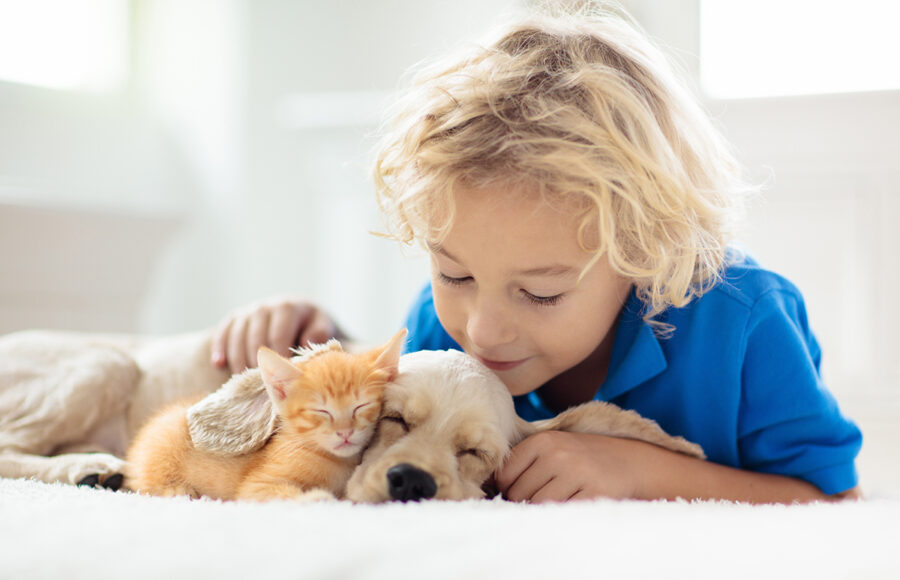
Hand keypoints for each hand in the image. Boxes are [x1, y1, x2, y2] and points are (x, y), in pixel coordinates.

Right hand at [211, 297, 343, 373]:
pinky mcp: (234, 317)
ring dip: (238, 361)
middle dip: (257, 364)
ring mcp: (247, 311)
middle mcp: (264, 307)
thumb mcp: (321, 326)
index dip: (277, 360)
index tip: (280, 379)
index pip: (277, 337)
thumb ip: (319, 334)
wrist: (298, 312)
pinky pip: (222, 332)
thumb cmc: (312, 325)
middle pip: (255, 340)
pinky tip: (218, 364)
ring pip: (237, 338)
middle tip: (261, 385)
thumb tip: (307, 344)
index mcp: (287, 308)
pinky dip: (220, 348)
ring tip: (242, 381)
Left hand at [494, 430, 662, 502]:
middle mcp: (557, 454)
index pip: (504, 475)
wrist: (631, 461)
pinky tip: (573, 503)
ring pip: (539, 506)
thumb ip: (524, 462)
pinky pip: (564, 513)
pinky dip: (564, 515)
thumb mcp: (554, 447)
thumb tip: (488, 487)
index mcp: (543, 441)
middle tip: (545, 495)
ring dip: (545, 510)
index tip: (521, 490)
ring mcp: (577, 473)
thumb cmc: (583, 457)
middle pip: (519, 494)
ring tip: (560, 498)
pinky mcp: (595, 493)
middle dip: (526, 501)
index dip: (509, 489)